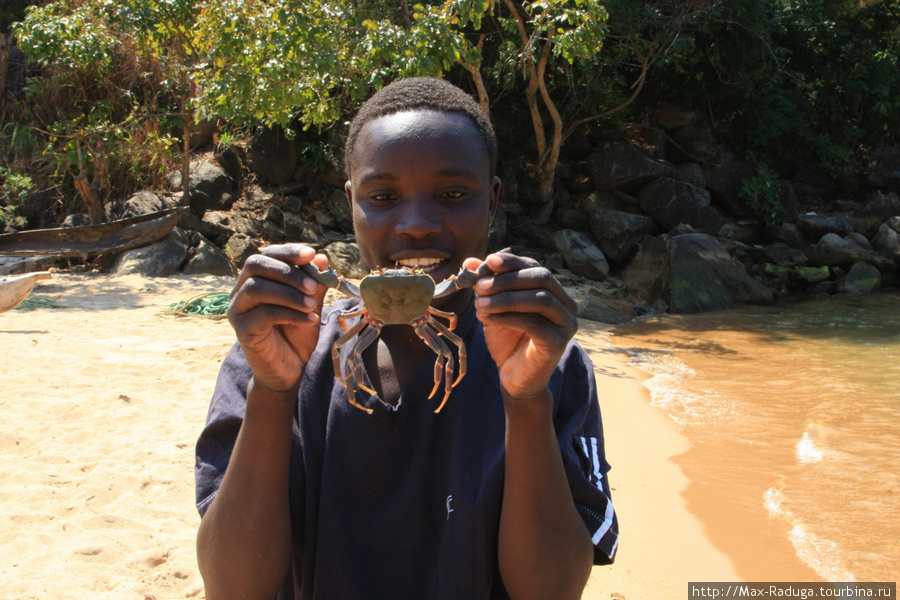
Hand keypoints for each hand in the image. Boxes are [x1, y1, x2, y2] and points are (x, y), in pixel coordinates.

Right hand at [227, 244, 330, 393]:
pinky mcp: (242, 330)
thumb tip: (321, 258)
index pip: (266, 254)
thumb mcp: (310, 304)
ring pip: (256, 288)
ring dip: (288, 293)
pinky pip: (263, 314)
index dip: (288, 251)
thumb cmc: (297, 333)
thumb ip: (314, 283)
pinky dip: (290, 314)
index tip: (311, 254)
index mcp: (256, 278)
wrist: (289, 369)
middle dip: (287, 271)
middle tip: (313, 285)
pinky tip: (310, 319)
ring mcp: (238, 310)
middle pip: (255, 265)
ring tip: (312, 305)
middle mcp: (241, 290)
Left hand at [466, 251, 577, 403]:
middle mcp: (566, 304)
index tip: (489, 261)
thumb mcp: (493, 308)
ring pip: (540, 299)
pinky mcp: (558, 342)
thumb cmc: (507, 340)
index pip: (535, 266)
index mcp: (553, 292)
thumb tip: (469, 261)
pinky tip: (488, 318)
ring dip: (506, 298)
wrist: (515, 377)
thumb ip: (486, 285)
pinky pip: (534, 323)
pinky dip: (508, 317)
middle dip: (508, 279)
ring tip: (480, 304)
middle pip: (542, 278)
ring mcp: (566, 323)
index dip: (513, 262)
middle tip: (480, 286)